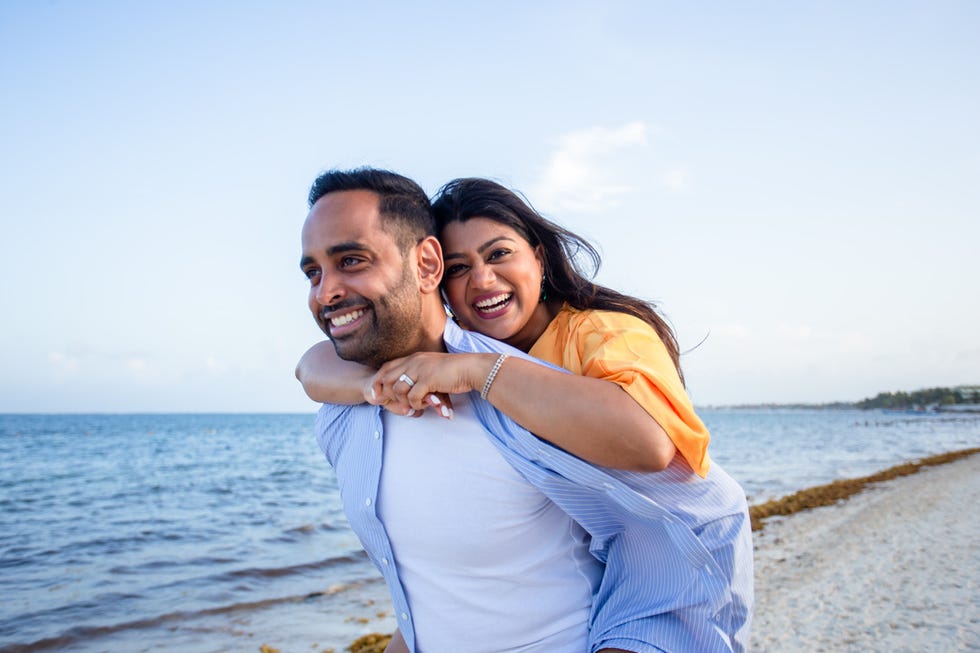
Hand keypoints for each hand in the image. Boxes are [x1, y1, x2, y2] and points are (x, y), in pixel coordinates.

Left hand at [367, 352, 495, 418]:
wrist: (471, 368)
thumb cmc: (455, 371)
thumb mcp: (432, 368)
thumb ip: (420, 373)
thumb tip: (410, 389)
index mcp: (413, 358)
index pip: (387, 367)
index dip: (379, 381)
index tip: (378, 394)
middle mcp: (414, 362)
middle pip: (387, 378)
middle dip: (386, 394)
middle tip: (394, 406)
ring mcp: (420, 370)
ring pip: (398, 390)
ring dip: (404, 402)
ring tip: (415, 406)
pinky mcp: (428, 380)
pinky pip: (413, 397)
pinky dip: (416, 405)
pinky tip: (426, 405)